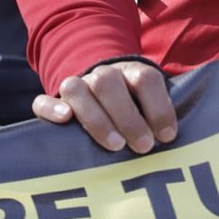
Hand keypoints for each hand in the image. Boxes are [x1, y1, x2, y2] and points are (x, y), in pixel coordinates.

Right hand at [33, 59, 178, 153]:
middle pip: (108, 83)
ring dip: (96, 117)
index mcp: (131, 73)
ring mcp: (76, 87)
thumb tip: (176, 139)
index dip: (158, 106)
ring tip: (115, 145)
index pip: (145, 78)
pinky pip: (43, 101)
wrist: (102, 102)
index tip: (167, 136)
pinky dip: (51, 109)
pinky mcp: (52, 104)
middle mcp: (102, 76)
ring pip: (76, 88)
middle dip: (128, 117)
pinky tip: (64, 120)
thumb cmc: (135, 116)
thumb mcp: (153, 111)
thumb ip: (163, 119)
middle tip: (143, 146)